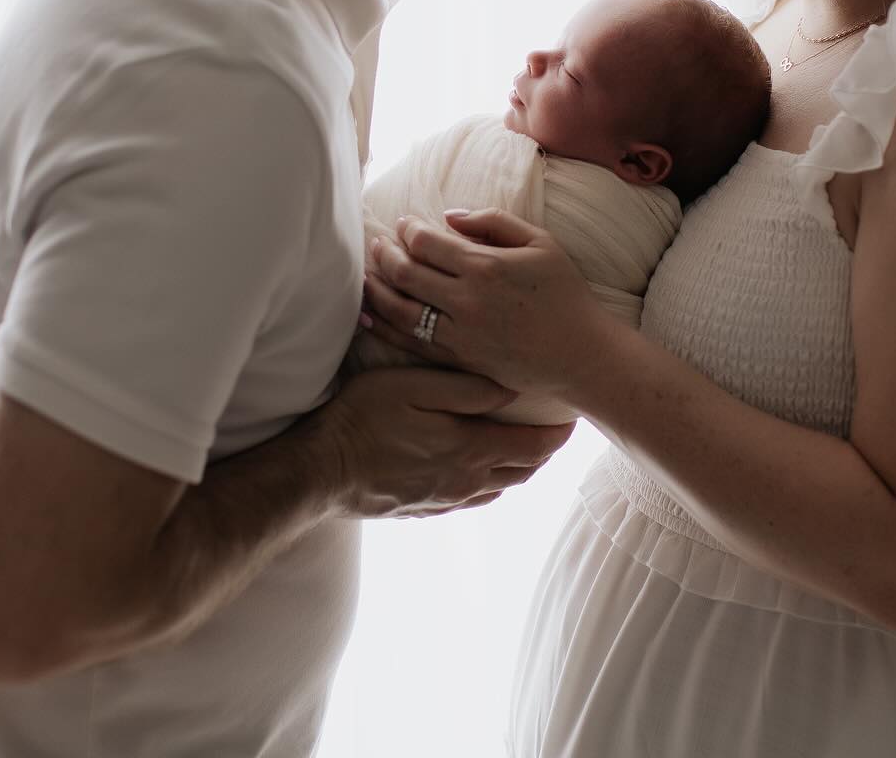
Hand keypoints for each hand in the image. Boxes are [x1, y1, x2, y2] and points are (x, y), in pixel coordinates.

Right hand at [310, 364, 573, 518]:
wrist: (321, 471)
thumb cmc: (365, 417)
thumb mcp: (415, 386)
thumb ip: (467, 389)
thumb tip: (512, 391)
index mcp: (471, 449)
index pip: (533, 446)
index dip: (558, 434)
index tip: (573, 418)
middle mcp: (467, 481)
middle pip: (523, 470)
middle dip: (544, 450)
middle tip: (555, 428)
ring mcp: (446, 499)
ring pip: (501, 486)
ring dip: (519, 466)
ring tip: (526, 444)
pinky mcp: (426, 508)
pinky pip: (475, 498)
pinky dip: (492, 481)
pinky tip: (485, 468)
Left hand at [362, 208, 614, 400]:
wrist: (580, 354)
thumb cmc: (565, 294)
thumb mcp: (541, 242)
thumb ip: (494, 221)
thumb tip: (450, 216)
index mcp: (485, 266)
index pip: (427, 242)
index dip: (408, 230)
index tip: (404, 224)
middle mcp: (465, 300)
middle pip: (406, 273)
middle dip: (385, 253)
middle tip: (377, 244)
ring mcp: (459, 334)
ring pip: (400, 310)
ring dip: (377, 289)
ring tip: (366, 275)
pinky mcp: (458, 359)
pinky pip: (410, 343)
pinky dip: (385, 327)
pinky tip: (372, 315)